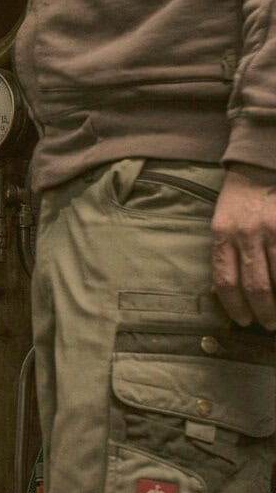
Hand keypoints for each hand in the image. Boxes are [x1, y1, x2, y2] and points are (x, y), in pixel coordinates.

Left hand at [212, 165, 275, 327]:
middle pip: (255, 285)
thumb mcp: (222, 224)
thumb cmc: (239, 202)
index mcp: (222, 234)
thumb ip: (224, 254)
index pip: (226, 280)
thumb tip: (223, 293)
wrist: (259, 168)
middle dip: (263, 311)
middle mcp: (246, 234)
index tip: (243, 321)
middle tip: (268, 324)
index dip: (235, 306)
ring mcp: (271, 231)